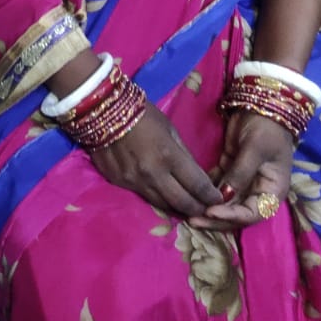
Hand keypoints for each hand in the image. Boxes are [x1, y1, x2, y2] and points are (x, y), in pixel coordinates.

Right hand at [87, 101, 223, 217]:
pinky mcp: (118, 183)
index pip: (197, 186)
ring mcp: (133, 181)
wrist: (102, 108)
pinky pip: (143, 196)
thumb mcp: (170, 129)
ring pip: (162, 205)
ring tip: (188, 210)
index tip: (219, 199)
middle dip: (198, 209)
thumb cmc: (142, 113)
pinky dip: (156, 198)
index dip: (211, 196)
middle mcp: (152, 174)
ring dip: (178, 209)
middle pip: (182, 203)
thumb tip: (196, 177)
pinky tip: (163, 197)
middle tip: (207, 211)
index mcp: (169, 156)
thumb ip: (183, 155)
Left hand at [190, 113, 294, 230]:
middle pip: (236, 213)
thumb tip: (223, 197)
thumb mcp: (255, 149)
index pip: (252, 214)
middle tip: (193, 220)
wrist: (260, 105)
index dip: (232, 217)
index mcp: (272, 191)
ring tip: (187, 213)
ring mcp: (242, 182)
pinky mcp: (229, 170)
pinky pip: (216, 187)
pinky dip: (204, 192)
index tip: (212, 212)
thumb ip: (240, 174)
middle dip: (215, 218)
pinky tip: (188, 195)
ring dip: (207, 208)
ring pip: (224, 203)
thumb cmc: (266, 129)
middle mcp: (258, 192)